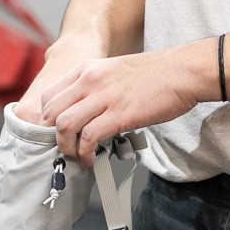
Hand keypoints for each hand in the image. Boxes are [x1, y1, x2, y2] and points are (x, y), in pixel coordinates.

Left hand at [40, 39, 217, 165]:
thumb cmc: (157, 75)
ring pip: (64, 125)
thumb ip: (98, 87)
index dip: (47, 120)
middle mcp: (89, 80)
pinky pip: (89, 137)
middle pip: (51, 112)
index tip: (57, 134)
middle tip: (64, 149)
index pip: (49, 96)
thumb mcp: (116, 72)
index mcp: (87, 70)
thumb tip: (89, 111)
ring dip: (66, 147)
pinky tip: (92, 159)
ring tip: (77, 157)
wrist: (182, 72)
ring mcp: (103, 97)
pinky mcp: (119, 114)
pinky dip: (85, 153)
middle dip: (52, 137)